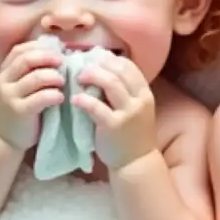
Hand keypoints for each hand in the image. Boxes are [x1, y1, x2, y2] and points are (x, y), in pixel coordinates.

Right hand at [0, 40, 64, 150]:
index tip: (57, 50)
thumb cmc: (21, 108)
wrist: (6, 139)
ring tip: (63, 81)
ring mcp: (9, 97)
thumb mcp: (21, 87)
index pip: (20, 50)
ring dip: (54, 76)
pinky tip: (61, 97)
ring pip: (35, 78)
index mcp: (4, 72)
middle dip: (48, 57)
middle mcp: (3, 82)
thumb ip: (31, 71)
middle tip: (64, 62)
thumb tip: (59, 52)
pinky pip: (40, 97)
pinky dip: (55, 94)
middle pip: (27, 60)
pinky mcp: (19, 112)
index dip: (39, 47)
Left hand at [74, 54, 156, 169]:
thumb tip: (103, 68)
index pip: (129, 66)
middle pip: (120, 70)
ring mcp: (128, 113)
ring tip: (78, 78)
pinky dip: (84, 100)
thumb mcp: (135, 108)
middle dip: (99, 64)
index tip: (94, 58)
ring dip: (92, 76)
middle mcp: (139, 100)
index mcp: (145, 93)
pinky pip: (97, 107)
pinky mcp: (114, 126)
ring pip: (111, 84)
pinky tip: (74, 99)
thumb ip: (124, 90)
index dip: (110, 59)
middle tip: (81, 66)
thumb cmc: (131, 133)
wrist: (135, 161)